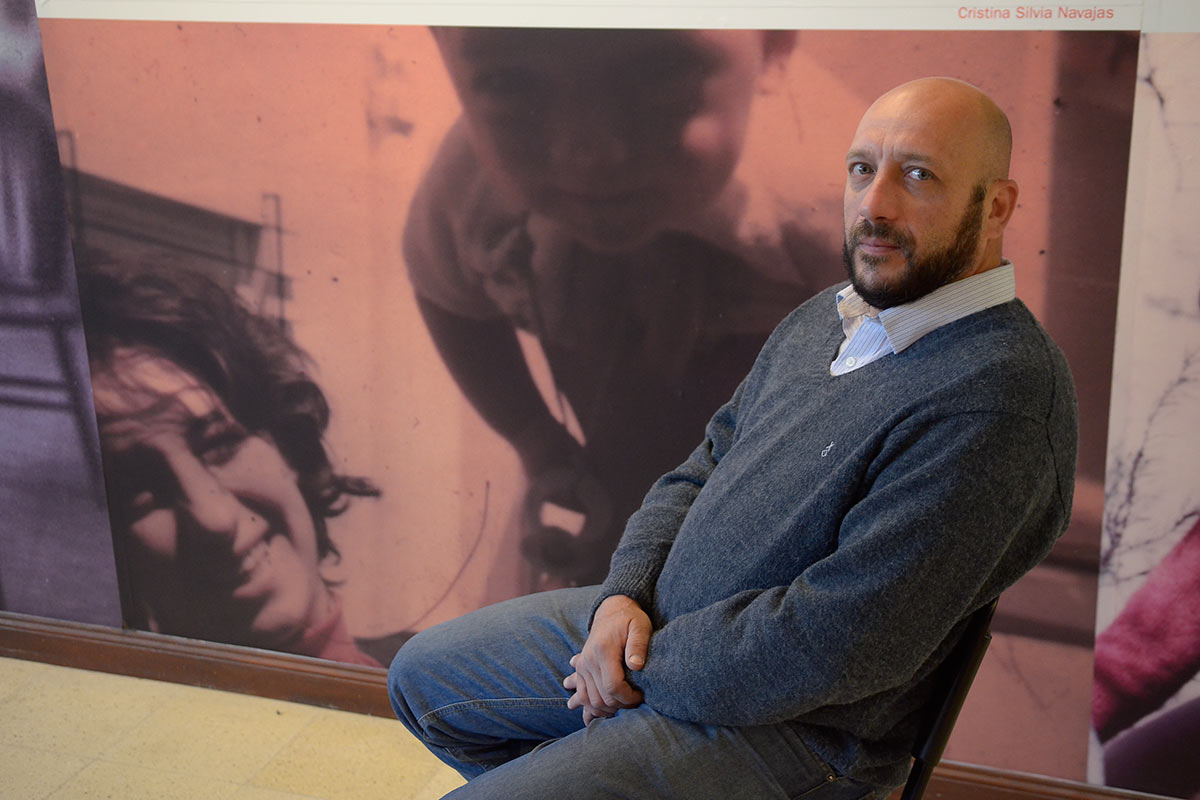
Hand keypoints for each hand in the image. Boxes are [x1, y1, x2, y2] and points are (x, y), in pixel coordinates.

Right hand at [563, 594, 650, 724]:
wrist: (612, 611)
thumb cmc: (631, 619)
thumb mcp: (640, 627)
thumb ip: (638, 645)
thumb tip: (635, 665)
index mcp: (603, 650)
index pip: (613, 686)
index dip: (628, 697)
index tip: (641, 696)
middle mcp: (588, 660)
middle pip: (601, 697)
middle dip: (620, 706)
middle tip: (635, 703)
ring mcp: (582, 665)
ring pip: (590, 700)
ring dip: (606, 709)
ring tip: (623, 706)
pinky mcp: (581, 669)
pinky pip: (582, 694)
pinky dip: (591, 706)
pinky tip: (603, 711)